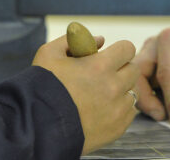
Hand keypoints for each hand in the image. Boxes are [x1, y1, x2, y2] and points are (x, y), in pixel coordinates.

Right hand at [32, 34, 138, 153]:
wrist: (35, 126)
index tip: (111, 56)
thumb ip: (74, 40)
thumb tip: (99, 40)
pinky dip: (119, 109)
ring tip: (101, 95)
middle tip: (104, 75)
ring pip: (132, 92)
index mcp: (99, 66)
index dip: (119, 50)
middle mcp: (113, 87)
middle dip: (121, 69)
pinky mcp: (117, 128)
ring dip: (121, 90)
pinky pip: (129, 113)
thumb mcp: (49, 53)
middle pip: (133, 70)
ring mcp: (117, 110)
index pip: (127, 49)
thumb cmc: (41, 87)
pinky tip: (102, 109)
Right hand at [133, 17, 169, 123]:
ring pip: (135, 80)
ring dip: (146, 100)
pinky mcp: (148, 64)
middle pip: (138, 75)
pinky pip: (141, 83)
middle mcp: (154, 45)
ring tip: (164, 114)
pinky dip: (149, 98)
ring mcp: (148, 54)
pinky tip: (163, 108)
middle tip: (163, 117)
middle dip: (147, 100)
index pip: (165, 73)